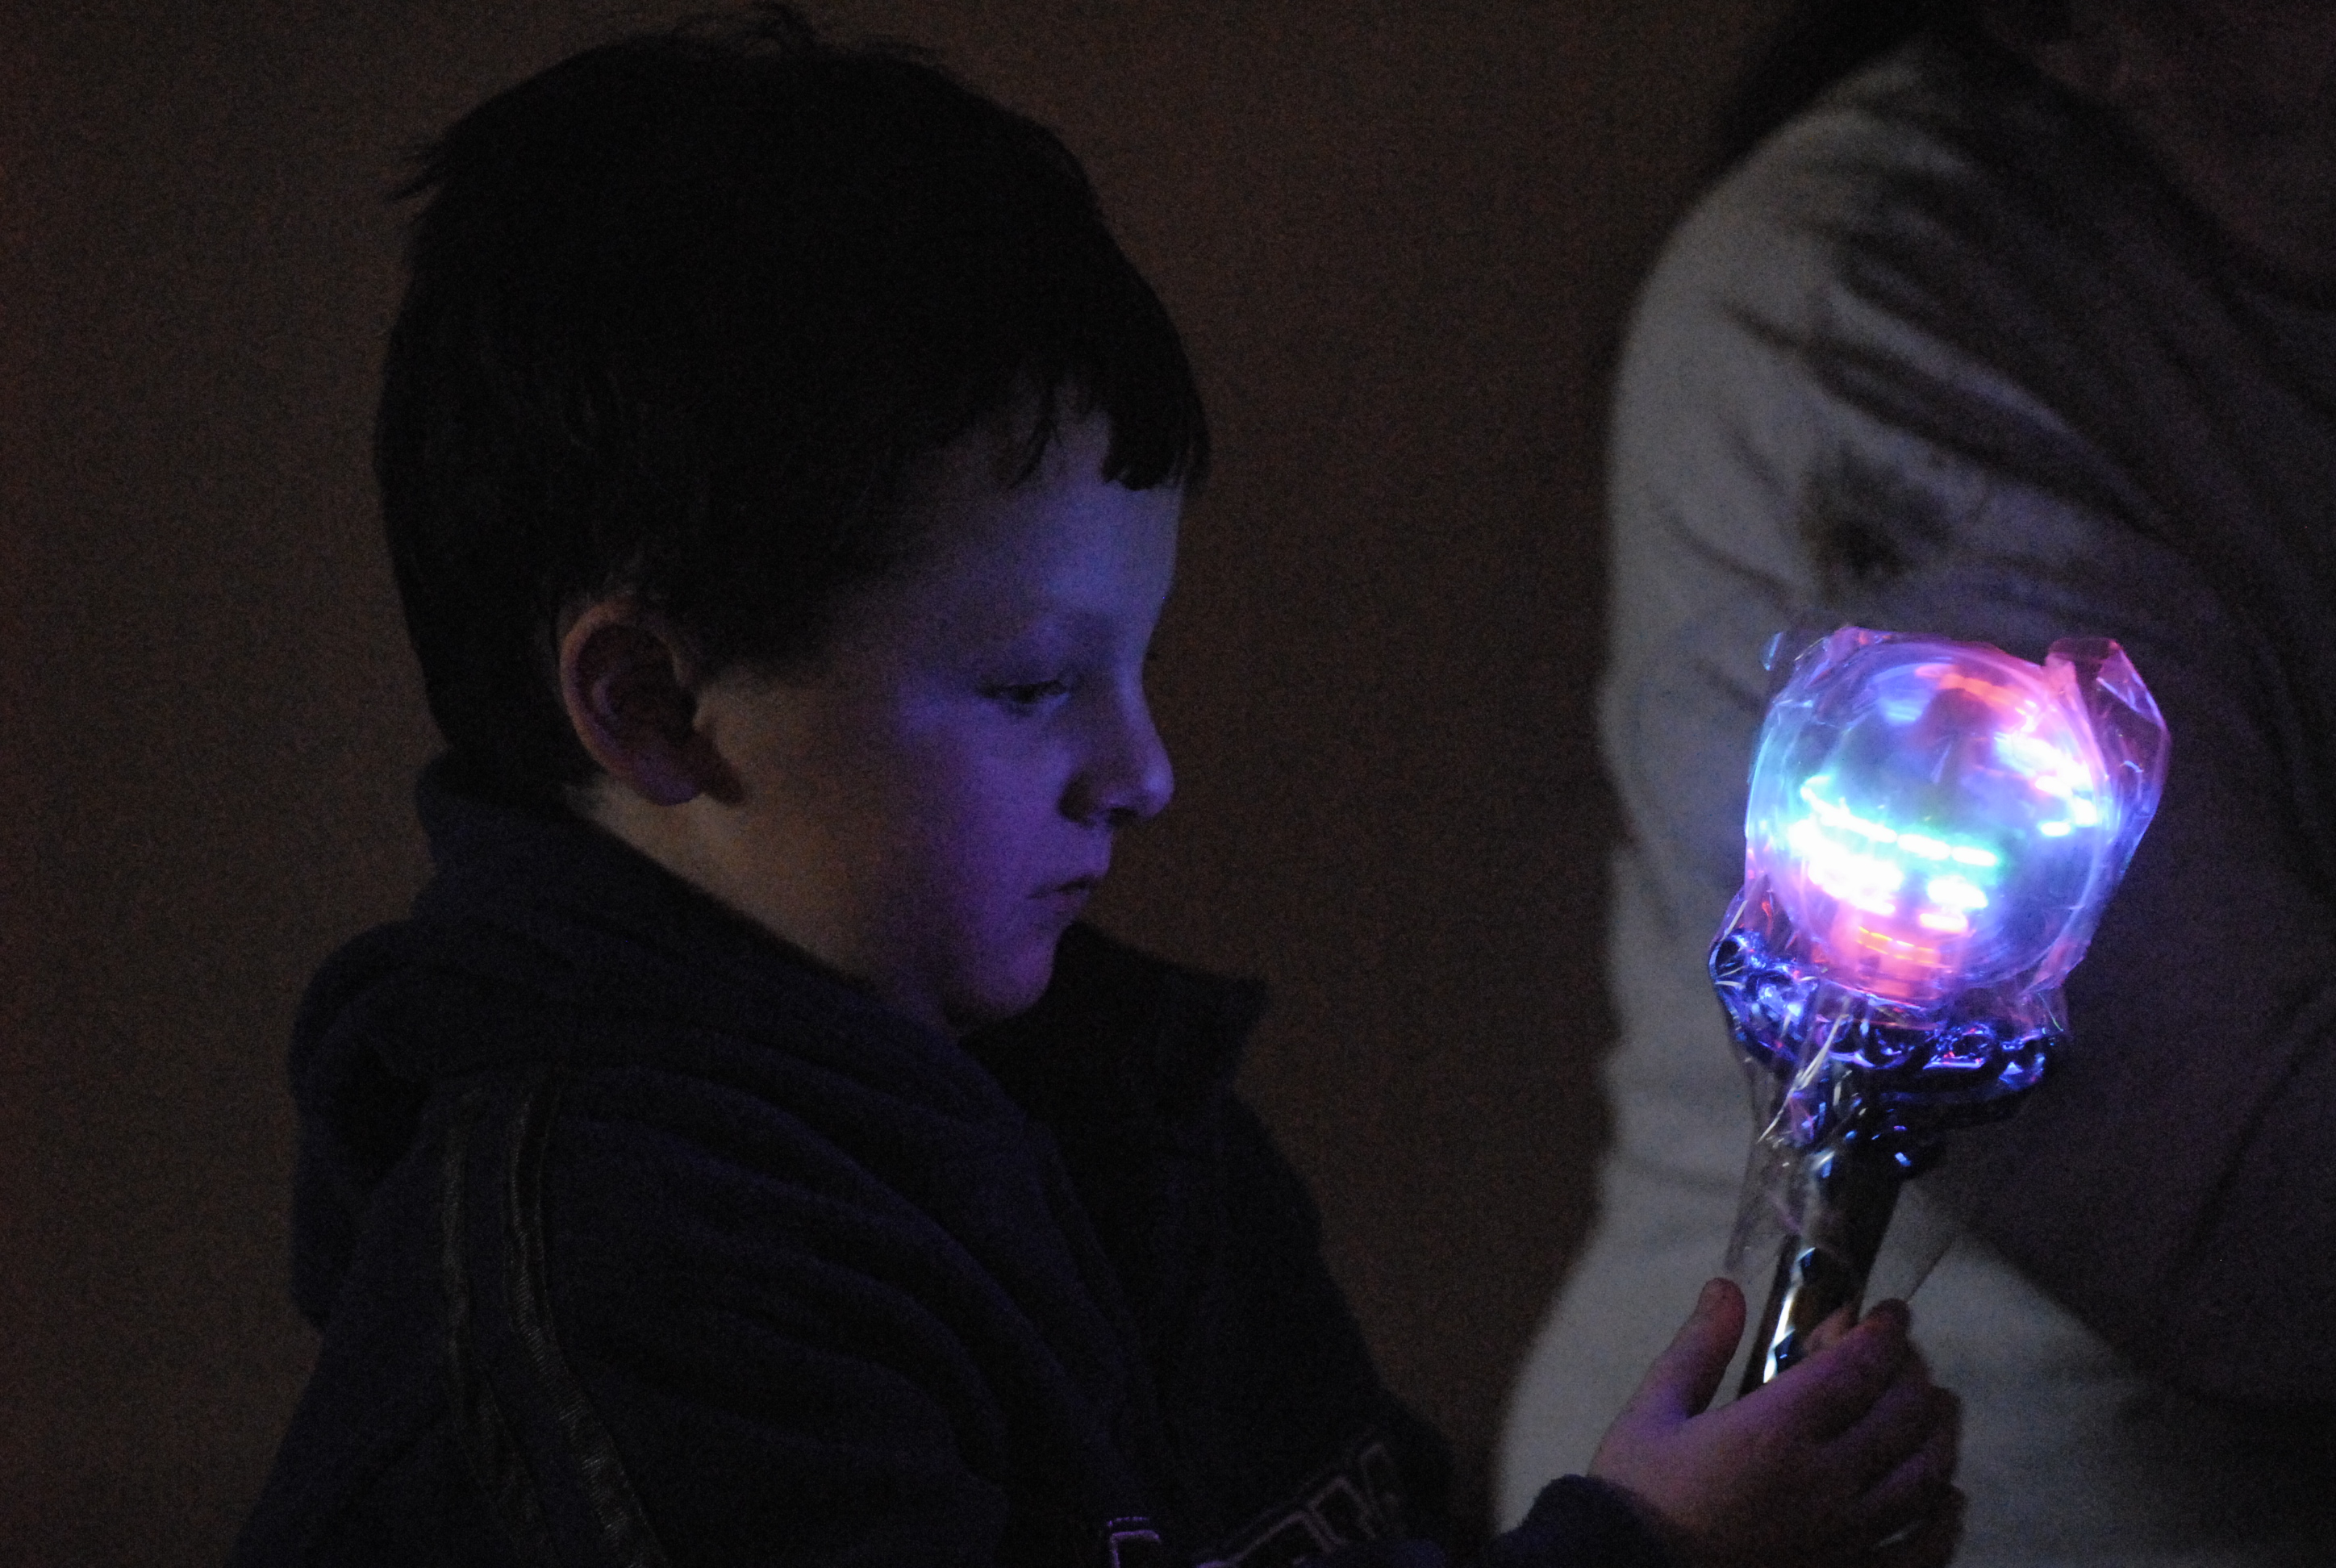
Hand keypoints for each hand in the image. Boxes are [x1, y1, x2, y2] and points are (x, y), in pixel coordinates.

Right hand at [1589, 1279, 1961, 1567]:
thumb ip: (1698, 1348)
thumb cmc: (1636, 1496)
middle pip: (1902, 1416)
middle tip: (1905, 1355)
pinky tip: (1948, 1499)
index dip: (1884, 1333)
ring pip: (1924, 1478)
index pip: (1857, 1368)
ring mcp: (1843, 1538)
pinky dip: (1943, 1522)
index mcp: (1774, 1433)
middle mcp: (1823, 1483)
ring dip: (1940, 1434)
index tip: (1892, 1312)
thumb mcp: (1653, 1412)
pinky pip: (1920, 1552)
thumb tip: (1726, 1289)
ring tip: (1939, 1408)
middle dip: (1913, 1373)